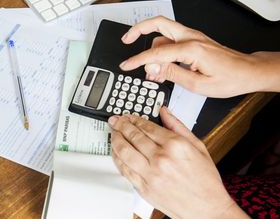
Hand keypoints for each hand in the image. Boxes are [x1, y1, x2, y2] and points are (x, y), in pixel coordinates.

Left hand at [109, 108, 248, 218]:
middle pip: (133, 136)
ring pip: (124, 151)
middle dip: (121, 125)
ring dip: (115, 139)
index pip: (147, 126)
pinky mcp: (144, 188)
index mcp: (175, 145)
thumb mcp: (197, 146)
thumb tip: (164, 111)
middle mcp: (161, 158)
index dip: (134, 119)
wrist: (207, 208)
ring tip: (113, 133)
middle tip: (116, 121)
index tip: (129, 117)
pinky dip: (117, 158)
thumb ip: (178, 126)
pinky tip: (116, 152)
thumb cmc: (205, 180)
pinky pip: (124, 169)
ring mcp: (151, 174)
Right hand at [119, 16, 279, 97]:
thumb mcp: (197, 84)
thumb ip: (171, 74)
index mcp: (191, 48)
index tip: (126, 65)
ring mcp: (193, 37)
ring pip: (163, 32)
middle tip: (125, 40)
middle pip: (158, 23)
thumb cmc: (228, 79)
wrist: (247, 72)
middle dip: (138, 29)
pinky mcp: (194, 40)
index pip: (157, 52)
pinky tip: (159, 63)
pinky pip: (171, 39)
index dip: (138, 60)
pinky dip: (160, 47)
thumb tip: (151, 68)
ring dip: (150, 44)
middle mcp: (191, 38)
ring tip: (146, 66)